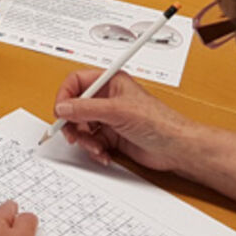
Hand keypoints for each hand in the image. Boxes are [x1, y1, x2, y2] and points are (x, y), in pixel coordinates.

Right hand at [51, 69, 204, 174]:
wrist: (175, 148)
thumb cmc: (159, 122)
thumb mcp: (118, 111)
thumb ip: (87, 108)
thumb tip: (63, 106)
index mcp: (110, 82)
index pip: (77, 82)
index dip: (65, 96)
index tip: (60, 112)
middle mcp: (107, 99)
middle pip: (75, 107)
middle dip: (73, 123)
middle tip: (74, 135)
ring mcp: (109, 119)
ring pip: (81, 127)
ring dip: (84, 140)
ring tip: (95, 147)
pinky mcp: (112, 137)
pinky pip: (91, 142)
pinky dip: (94, 150)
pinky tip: (103, 154)